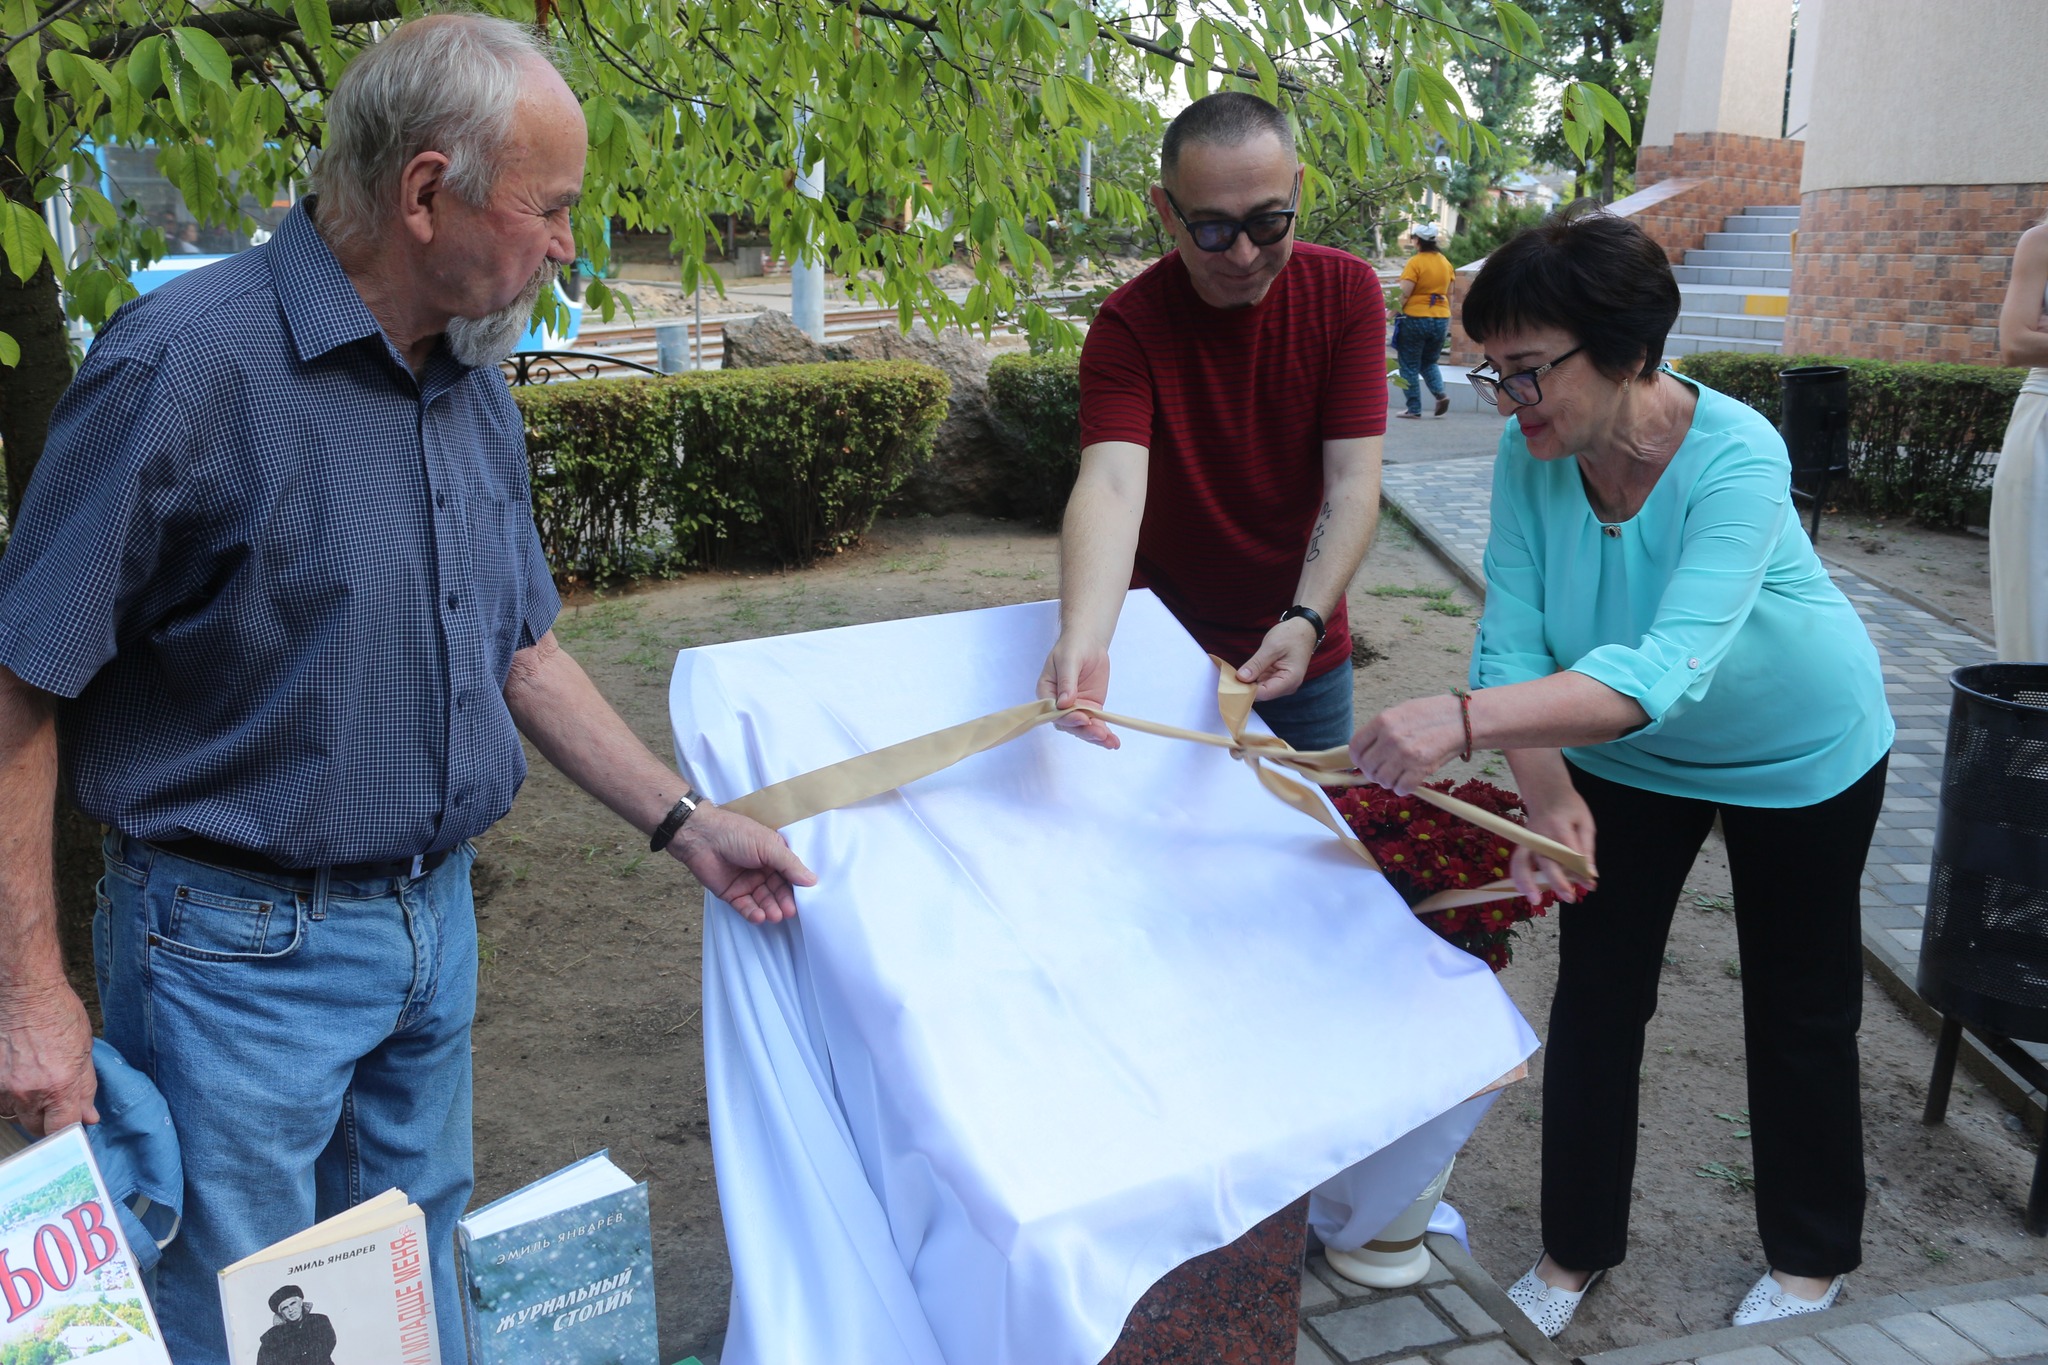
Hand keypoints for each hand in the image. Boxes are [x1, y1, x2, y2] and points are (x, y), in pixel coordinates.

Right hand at [0, 983, 98, 1135]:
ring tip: (33, 1085)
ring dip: (23, 1108)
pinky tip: (15, 1079)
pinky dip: (5, 1097)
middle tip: (53, 1102)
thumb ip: (85, 1088)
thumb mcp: (84, 1051)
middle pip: (35, 1127)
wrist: (24, 991)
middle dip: (47, 1120)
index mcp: (59, 1086)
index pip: (62, 1131)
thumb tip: (88, 1116)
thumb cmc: (57, 1013)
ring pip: (12, 1115)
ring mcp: (1, 1086)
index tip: (70, 1130)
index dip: (68, 1133)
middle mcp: (27, 1092)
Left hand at [669, 805, 817, 924]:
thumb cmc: (736, 834)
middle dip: (784, 901)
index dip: (797, 886)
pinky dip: (753, 913)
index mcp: (774, 855)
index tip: (806, 898)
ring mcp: (748, 883)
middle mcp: (763, 870)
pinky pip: (746, 907)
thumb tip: (812, 880)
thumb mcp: (769, 846)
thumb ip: (790, 865)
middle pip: (778, 890)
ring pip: (764, 901)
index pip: (791, 874)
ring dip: (770, 909)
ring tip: (775, 915)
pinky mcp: (732, 894)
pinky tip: (760, 916)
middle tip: (789, 911)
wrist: (702, 837)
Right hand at [1037, 638, 1118, 748]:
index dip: (1067, 717)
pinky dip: (1104, 733)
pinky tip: (1113, 742)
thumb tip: (1065, 702)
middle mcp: (1059, 706)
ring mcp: (1076, 708)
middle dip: (1085, 730)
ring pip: (1083, 727)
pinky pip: (1096, 723)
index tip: (1082, 718)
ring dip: (1096, 736)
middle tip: (1100, 734)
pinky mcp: (1090, 708)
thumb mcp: (1068, 659)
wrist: (1088, 642)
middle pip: (1069, 724)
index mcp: (1046, 693)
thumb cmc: (1073, 647)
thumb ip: (1067, 681)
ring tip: (1110, 742)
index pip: (1054, 711)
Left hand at [1236, 617, 1316, 700]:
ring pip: (1260, 690)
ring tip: (1236, 674)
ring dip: (1249, 683)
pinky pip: (1262, 683)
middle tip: (1231, 676)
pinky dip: (1253, 678)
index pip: (1264, 693)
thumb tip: (1241, 678)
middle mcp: (1287, 687)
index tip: (1233, 681)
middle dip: (1246, 687)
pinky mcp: (1277, 679)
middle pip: (1262, 694)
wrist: (1304, 629)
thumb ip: (1256, 664)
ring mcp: (1283, 684)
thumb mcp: (1272, 647)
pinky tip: (1245, 672)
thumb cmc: (1291, 636)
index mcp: (1290, 680)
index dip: (1247, 690)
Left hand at [1350, 694, 1464, 793]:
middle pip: (1367, 767)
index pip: (1355, 747)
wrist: (1463, 720)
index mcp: (1383, 721)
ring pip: (1382, 780)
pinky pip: (1401, 788)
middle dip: (1374, 772)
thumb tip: (1366, 749)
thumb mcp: (1402, 711)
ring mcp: (1405, 755)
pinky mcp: (1420, 769)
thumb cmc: (1433, 714)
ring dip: (1389, 782)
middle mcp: (1391, 738)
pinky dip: (1403, 788)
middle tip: (1385, 770)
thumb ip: (1382, 729)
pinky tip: (1410, 780)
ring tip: (1400, 774)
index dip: (1358, 758)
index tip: (1365, 762)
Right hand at [1510, 787, 1596, 905]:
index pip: (1570, 851)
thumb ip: (1587, 848)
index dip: (1581, 869)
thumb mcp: (1585, 822)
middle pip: (1546, 859)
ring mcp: (1528, 838)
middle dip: (1557, 880)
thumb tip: (1591, 874)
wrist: (1545, 791)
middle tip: (1570, 898)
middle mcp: (1540, 833)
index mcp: (1559, 824)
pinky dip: (1518, 877)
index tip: (1591, 883)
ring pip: (1523, 861)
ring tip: (1535, 900)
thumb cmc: (1569, 807)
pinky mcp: (1522, 843)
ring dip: (1527, 881)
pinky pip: (1516, 861)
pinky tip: (1525, 892)